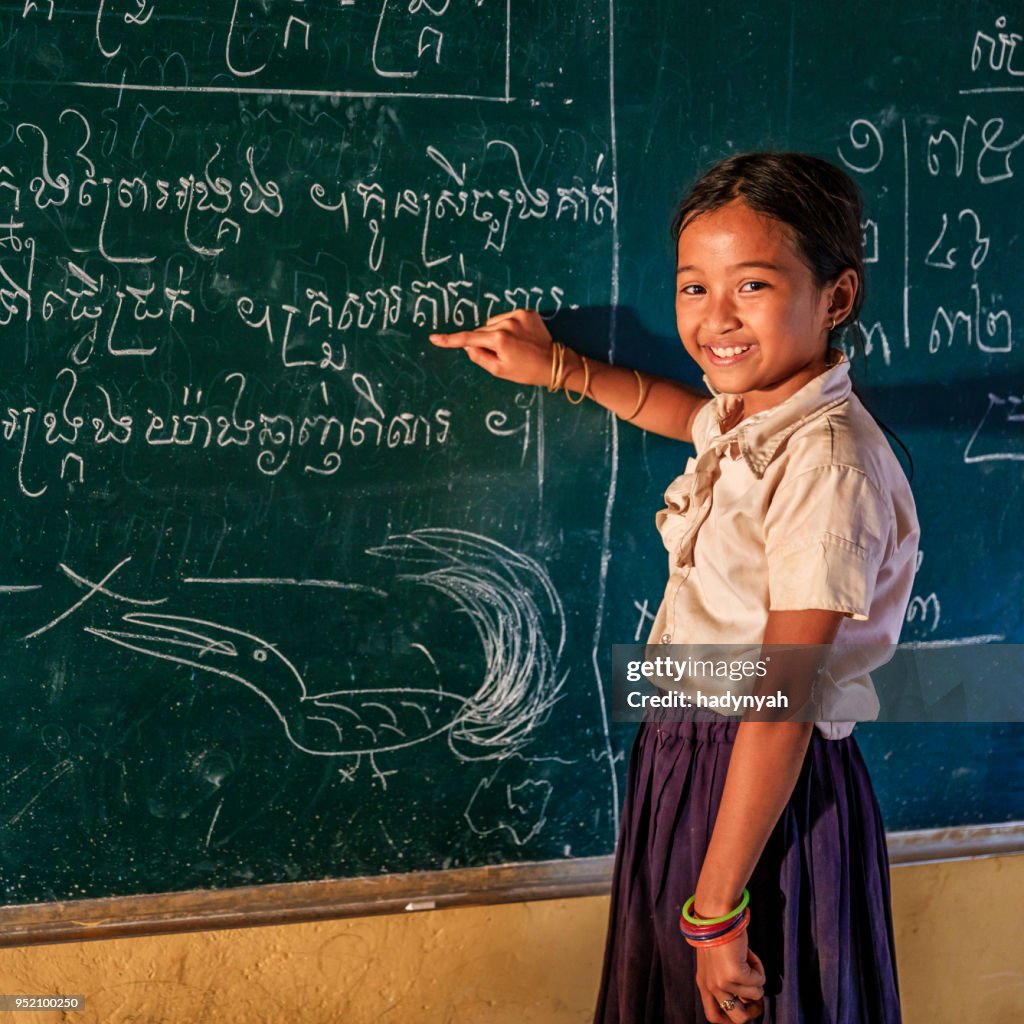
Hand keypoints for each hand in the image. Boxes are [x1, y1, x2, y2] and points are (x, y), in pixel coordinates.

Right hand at [428, 309, 553, 386]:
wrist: (554, 363)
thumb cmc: (526, 371)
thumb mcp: (500, 371)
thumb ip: (480, 357)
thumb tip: (468, 346)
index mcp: (499, 340)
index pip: (468, 339)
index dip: (449, 340)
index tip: (433, 338)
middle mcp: (507, 323)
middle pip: (482, 330)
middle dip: (484, 340)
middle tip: (500, 354)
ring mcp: (518, 315)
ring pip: (494, 322)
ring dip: (496, 332)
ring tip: (512, 346)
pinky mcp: (527, 312)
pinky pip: (508, 317)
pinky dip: (508, 326)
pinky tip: (520, 337)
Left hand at [695, 931, 765, 1021]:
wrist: (715, 915)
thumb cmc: (718, 934)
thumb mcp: (715, 963)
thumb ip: (726, 982)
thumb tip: (750, 1000)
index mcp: (704, 985)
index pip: (714, 1017)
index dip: (731, 1019)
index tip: (744, 1009)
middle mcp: (712, 987)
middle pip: (738, 1018)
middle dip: (754, 1011)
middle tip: (759, 998)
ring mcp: (723, 983)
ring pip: (756, 995)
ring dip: (758, 978)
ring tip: (748, 960)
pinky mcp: (735, 974)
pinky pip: (760, 980)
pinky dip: (759, 967)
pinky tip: (748, 953)